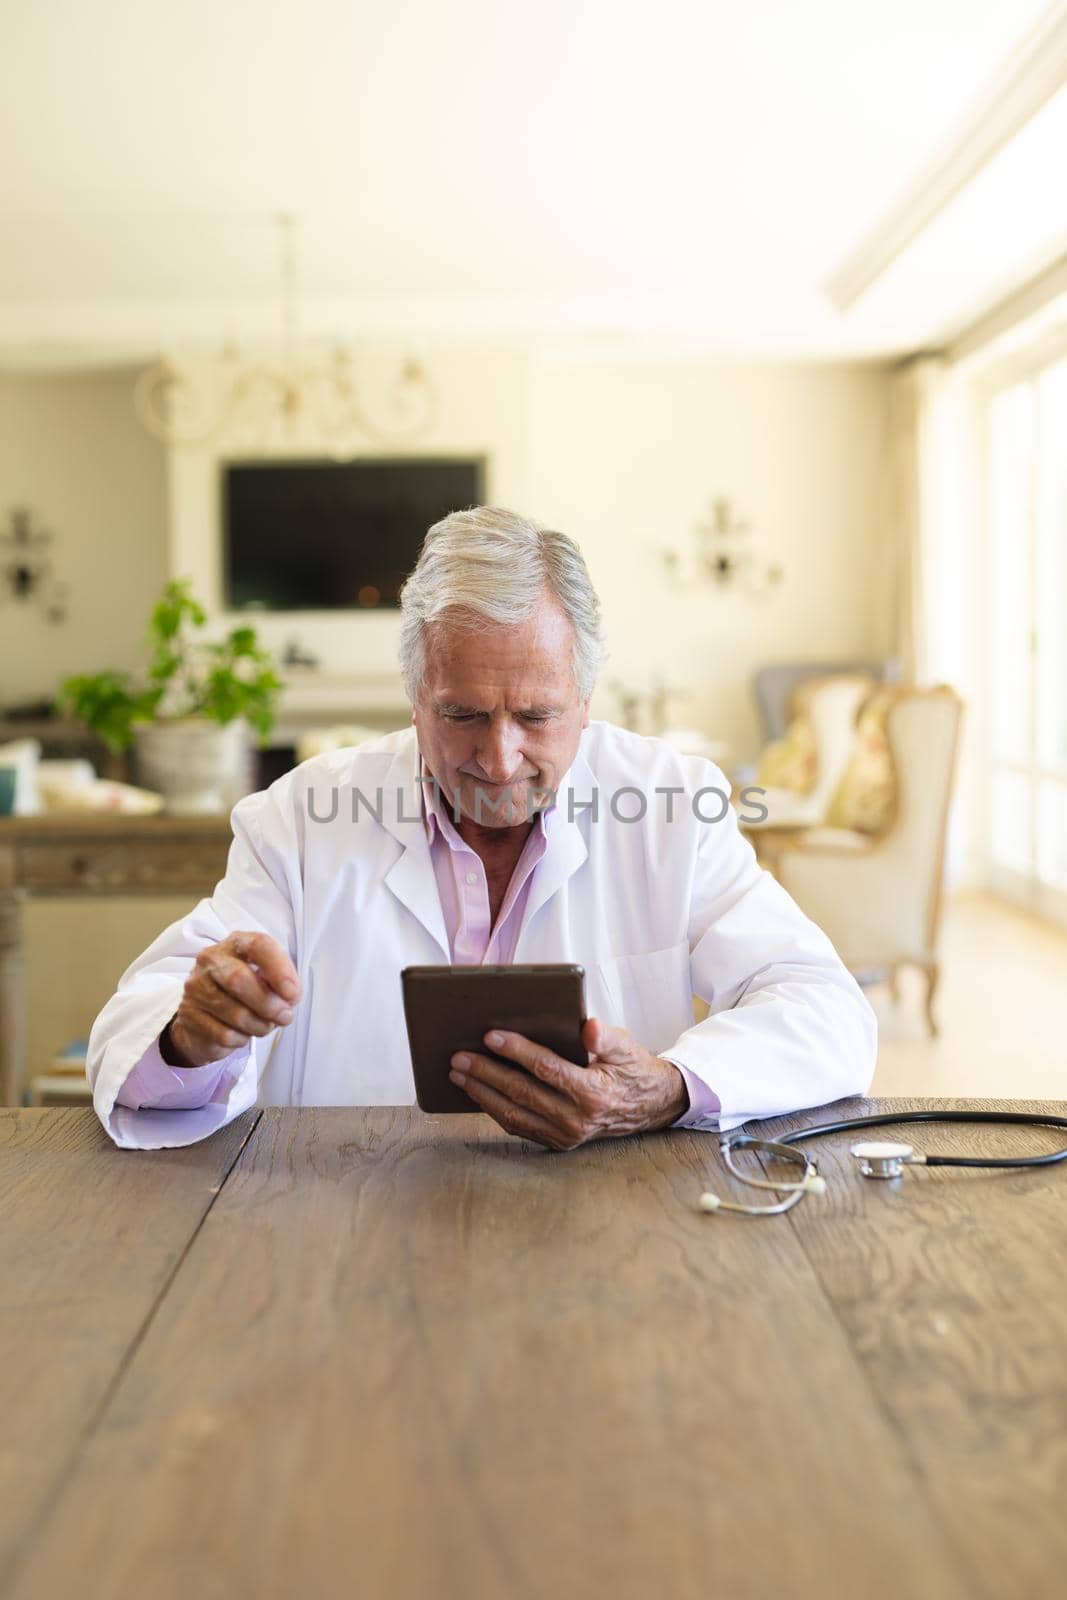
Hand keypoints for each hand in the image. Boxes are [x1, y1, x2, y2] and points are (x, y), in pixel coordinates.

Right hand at [162, 930, 301, 1067]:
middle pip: (239, 979)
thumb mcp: (267, 980)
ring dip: (259, 1025)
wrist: (205, 1017)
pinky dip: (242, 1039)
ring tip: (264, 1025)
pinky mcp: (189, 1015)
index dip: (279, 969)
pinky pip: (225, 1034)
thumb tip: (289, 996)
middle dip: (269, 1004)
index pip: (258, 945)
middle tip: (285, 1016)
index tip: (293, 993)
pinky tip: (242, 1034)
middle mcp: (211, 960)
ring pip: (235, 1013)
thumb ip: (282, 982)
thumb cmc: (244, 993)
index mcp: (236, 944)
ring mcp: (196, 987)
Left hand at [448, 1018, 689, 1150]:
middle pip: (521, 1093)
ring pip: (513, 1114)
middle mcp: (576, 1120)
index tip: (490, 1035)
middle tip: (458, 1056)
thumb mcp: (626, 1047)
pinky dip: (494, 1109)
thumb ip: (606, 1037)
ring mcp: (565, 1135)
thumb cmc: (632, 1069)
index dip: (517, 1052)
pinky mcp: (557, 1142)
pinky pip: (518, 1126)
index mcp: (593, 1093)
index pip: (546, 1069)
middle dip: (486, 1073)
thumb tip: (588, 1027)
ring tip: (457, 1074)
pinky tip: (477, 1092)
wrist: (648, 1107)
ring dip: (481, 1093)